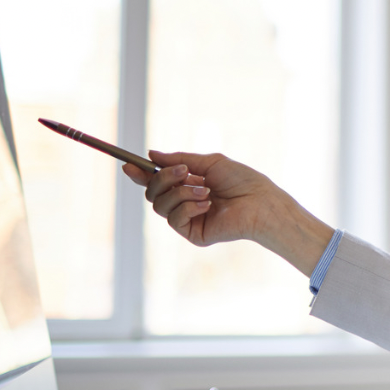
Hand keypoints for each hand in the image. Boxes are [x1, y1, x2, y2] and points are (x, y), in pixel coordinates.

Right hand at [122, 151, 333, 273]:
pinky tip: (207, 204)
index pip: (157, 182)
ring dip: (181, 193)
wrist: (260, 202)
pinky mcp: (193, 234)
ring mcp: (188, 220)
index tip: (129, 165)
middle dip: (163, 179)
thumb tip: (151, 155)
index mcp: (189, 186)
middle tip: (182, 171)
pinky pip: (174, 219)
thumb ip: (179, 159)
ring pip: (160, 206)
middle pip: (153, 194)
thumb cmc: (242, 180)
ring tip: (205, 190)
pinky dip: (188, 207)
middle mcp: (185, 203)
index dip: (141, 175)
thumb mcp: (209, 163)